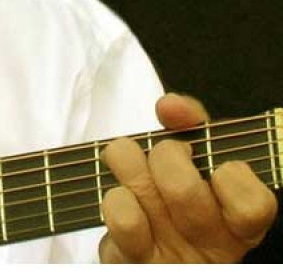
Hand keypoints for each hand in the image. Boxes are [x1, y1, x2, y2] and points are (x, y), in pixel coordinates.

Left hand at [98, 93, 277, 262]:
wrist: (144, 250)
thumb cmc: (173, 197)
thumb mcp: (194, 160)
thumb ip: (189, 124)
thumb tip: (171, 104)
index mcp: (237, 225)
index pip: (253, 204)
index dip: (230, 174)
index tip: (213, 163)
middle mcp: (209, 247)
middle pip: (183, 188)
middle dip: (164, 154)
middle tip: (164, 156)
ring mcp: (170, 258)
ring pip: (144, 190)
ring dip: (130, 165)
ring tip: (133, 169)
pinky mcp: (131, 263)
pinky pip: (120, 214)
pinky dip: (114, 195)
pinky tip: (122, 200)